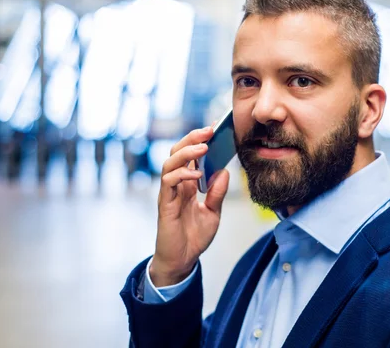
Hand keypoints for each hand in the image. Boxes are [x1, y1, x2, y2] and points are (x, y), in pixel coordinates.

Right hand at [149, 126, 229, 286]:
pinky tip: (195, 173)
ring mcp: (169, 193)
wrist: (183, 260)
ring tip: (203, 147)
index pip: (191, 155)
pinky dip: (181, 174)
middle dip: (192, 138)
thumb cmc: (195, 237)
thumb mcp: (214, 213)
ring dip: (186, 152)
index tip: (215, 128)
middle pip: (178, 152)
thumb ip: (217, 193)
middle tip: (209, 130)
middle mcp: (177, 184)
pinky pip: (168, 182)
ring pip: (170, 162)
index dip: (200, 140)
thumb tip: (224, 171)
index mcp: (188, 183)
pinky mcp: (165, 204)